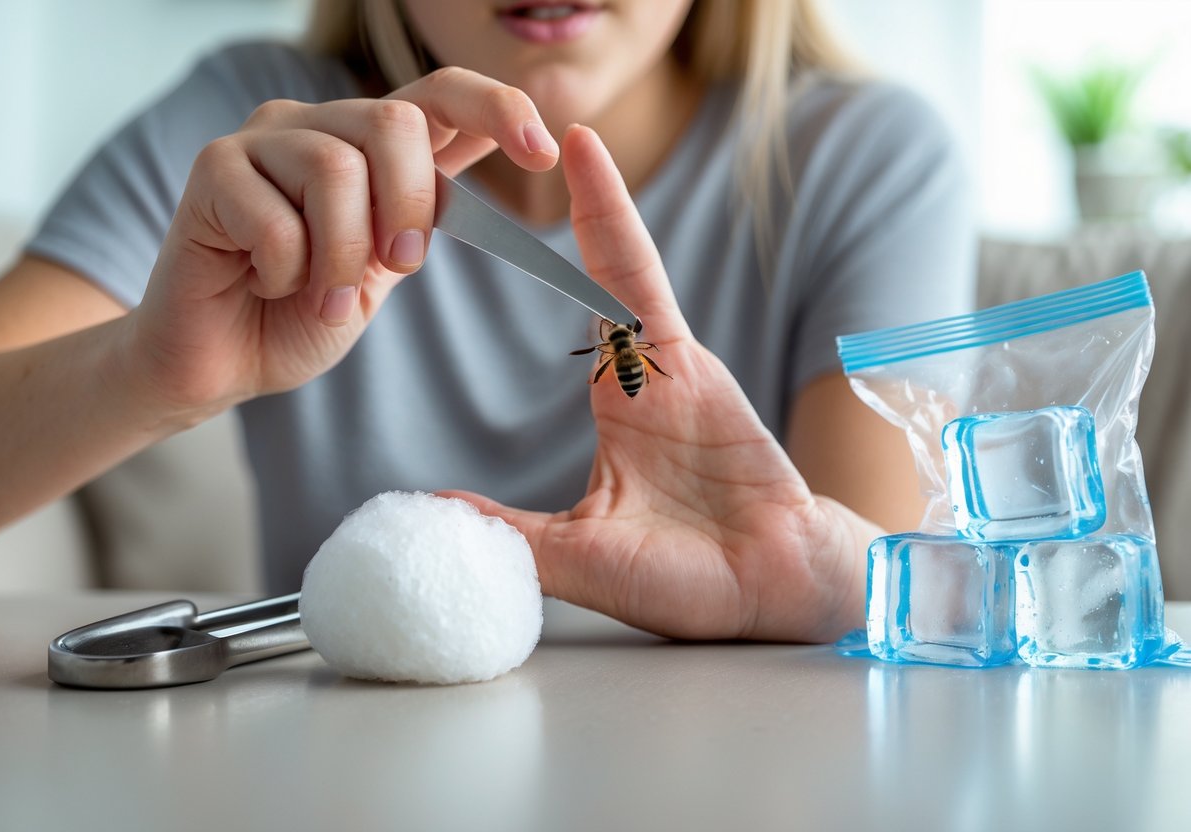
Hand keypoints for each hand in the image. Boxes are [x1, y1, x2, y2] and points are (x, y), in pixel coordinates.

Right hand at [128, 68, 560, 417]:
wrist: (223, 360)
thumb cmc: (302, 313)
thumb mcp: (381, 266)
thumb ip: (421, 217)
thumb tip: (492, 178)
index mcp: (373, 148)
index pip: (443, 94)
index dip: (498, 107)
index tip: (542, 153)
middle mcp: (321, 126)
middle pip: (396, 123)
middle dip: (409, 207)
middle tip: (396, 265)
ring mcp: (263, 140)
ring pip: (336, 169)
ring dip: (341, 256)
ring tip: (322, 298)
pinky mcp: (213, 169)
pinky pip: (275, 218)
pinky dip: (286, 272)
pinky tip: (266, 284)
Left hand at [452, 126, 876, 642]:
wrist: (771, 591)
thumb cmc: (687, 580)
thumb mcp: (576, 556)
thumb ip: (507, 528)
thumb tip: (432, 508)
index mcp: (620, 412)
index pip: (578, 326)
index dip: (547, 278)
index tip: (516, 244)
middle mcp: (642, 378)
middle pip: (598, 279)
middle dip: (572, 217)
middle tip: (534, 160)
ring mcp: (668, 367)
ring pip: (621, 268)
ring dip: (596, 203)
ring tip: (564, 138)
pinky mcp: (690, 364)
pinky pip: (643, 282)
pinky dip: (615, 223)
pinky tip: (589, 167)